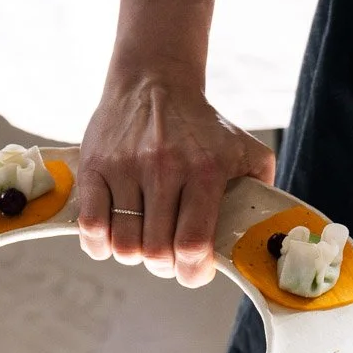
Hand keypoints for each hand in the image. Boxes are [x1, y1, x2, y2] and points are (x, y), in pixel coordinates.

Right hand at [78, 73, 275, 287]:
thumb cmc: (201, 126)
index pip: (192, 244)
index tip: (193, 271)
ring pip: (123, 245)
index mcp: (204, 170)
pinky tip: (114, 236)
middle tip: (167, 256)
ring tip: (143, 241)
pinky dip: (100, 244)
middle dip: (163, 266)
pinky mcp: (94, 167)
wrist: (155, 80)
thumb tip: (260, 235)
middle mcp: (163, 168)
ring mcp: (124, 168)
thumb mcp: (244, 150)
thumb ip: (260, 190)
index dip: (192, 273)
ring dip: (134, 255)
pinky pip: (91, 226)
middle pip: (156, 252)